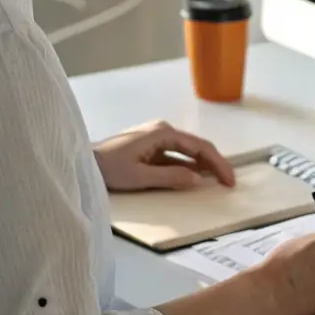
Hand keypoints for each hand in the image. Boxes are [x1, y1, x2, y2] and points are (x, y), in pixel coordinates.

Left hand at [94, 120, 235, 192]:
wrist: (84, 161)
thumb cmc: (109, 168)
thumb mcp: (140, 177)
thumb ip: (170, 177)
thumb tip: (198, 179)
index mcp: (162, 133)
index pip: (199, 147)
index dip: (218, 164)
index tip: (230, 181)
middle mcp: (163, 130)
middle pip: (197, 146)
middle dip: (215, 164)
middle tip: (229, 183)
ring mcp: (157, 137)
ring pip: (188, 151)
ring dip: (203, 165)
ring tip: (218, 182)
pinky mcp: (151, 147)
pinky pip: (176, 156)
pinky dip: (189, 166)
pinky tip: (196, 178)